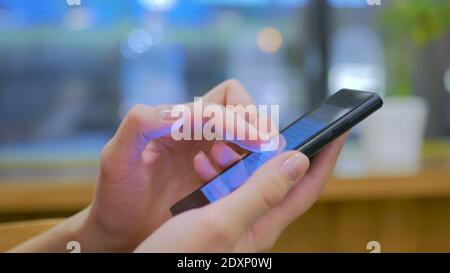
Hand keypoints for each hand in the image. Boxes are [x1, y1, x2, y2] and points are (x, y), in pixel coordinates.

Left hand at [76, 79, 275, 251]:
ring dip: (253, 150)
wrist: (122, 231)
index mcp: (177, 122)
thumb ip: (138, 124)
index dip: (240, 119)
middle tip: (266, 147)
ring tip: (238, 171)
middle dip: (257, 124)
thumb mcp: (118, 158)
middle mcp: (198, 133)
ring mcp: (211, 155)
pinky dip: (250, 170)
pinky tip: (231, 185)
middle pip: (241, 108)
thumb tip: (177, 111)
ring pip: (250, 136)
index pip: (222, 104)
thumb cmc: (116, 196)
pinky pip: (246, 166)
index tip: (257, 140)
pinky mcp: (219, 177)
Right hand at [134, 133, 346, 251]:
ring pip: (250, 180)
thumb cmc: (178, 258)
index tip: (339, 129)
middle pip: (281, 180)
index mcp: (264, 224)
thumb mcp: (221, 221)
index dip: (326, 156)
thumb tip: (298, 160)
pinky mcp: (213, 218)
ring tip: (220, 146)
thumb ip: (261, 192)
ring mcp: (233, 221)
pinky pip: (226, 186)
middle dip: (276, 150)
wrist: (145, 270)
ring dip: (241, 158)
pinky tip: (201, 163)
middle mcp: (253, 222)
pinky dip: (219, 169)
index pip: (307, 186)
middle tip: (261, 130)